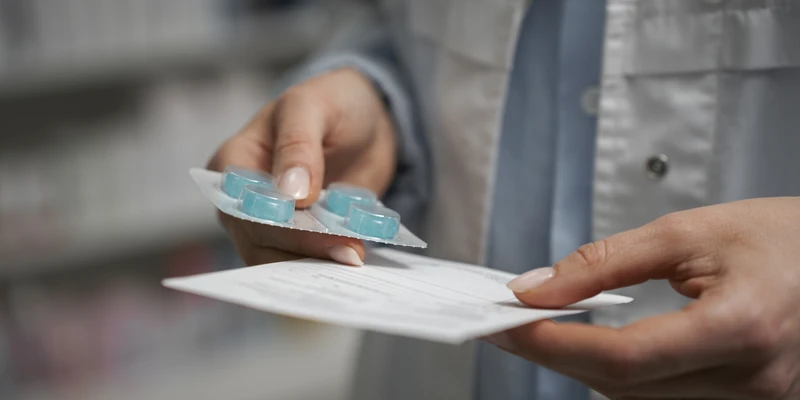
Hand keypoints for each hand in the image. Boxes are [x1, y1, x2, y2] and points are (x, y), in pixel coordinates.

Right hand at [208, 68, 396, 265]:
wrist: (366, 121)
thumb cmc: (329, 103)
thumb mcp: (311, 106)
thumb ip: (298, 145)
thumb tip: (289, 194)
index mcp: (232, 164)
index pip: (242, 205)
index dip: (274, 221)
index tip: (315, 226)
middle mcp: (243, 202)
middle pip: (259, 240)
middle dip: (305, 246)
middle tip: (349, 251)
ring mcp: (272, 226)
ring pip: (280, 261)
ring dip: (318, 262)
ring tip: (355, 256)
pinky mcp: (302, 241)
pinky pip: (308, 263)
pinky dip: (330, 263)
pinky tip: (355, 258)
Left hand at [489, 197, 799, 398]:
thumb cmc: (782, 238)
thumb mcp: (688, 232)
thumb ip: (606, 262)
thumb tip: (539, 287)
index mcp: (742, 327)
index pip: (625, 356)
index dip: (556, 344)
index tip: (510, 322)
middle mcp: (751, 381)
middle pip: (624, 386)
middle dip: (556, 355)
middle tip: (511, 323)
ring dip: (584, 368)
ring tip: (546, 330)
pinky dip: (621, 376)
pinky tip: (596, 348)